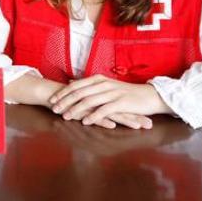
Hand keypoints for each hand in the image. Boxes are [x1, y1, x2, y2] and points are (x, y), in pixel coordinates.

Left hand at [48, 74, 171, 127]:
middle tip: (54, 109)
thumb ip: (89, 85)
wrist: (149, 96)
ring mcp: (112, 93)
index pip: (76, 85)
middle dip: (65, 101)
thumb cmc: (126, 92)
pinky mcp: (121, 103)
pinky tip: (85, 122)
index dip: (63, 93)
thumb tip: (72, 83)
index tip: (52, 100)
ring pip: (89, 101)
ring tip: (65, 116)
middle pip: (79, 92)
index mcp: (98, 79)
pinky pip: (104, 109)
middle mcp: (104, 84)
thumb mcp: (106, 85)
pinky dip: (93, 116)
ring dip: (75, 109)